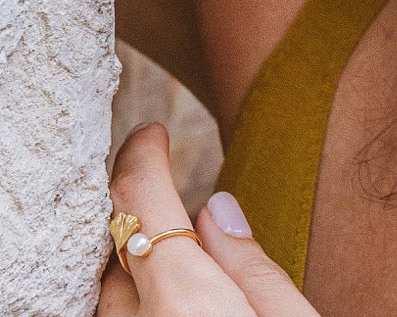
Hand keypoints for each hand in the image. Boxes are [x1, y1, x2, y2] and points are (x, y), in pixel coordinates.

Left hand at [98, 123, 318, 315]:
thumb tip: (216, 210)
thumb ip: (254, 269)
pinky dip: (130, 300)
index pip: (141, 204)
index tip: (150, 134)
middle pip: (116, 251)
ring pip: (106, 296)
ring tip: (162, 246)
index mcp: (187, 304)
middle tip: (163, 191)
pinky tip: (156, 296)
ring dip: (130, 265)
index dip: (141, 158)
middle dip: (137, 214)